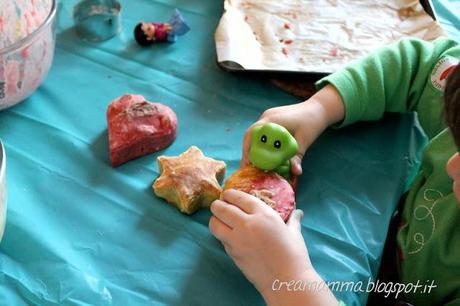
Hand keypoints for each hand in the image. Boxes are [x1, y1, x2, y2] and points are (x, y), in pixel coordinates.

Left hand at [209, 189, 338, 305]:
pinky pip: (221, 239)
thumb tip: (298, 212)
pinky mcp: (232, 253)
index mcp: (263, 214)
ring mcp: (237, 239)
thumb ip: (293, 220)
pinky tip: (229, 235)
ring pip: (214, 224)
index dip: (229, 194)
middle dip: (217, 205)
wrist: (286, 280)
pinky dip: (222, 235)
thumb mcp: (294, 232)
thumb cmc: (294, 255)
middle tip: (218, 206)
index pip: (238, 197)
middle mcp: (247, 224)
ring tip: (219, 220)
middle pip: (221, 208)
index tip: (226, 194)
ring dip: (214, 220)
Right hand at [241, 84, 344, 175]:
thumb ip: (297, 157)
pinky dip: (260, 144)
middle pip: (250, 135)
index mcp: (272, 119)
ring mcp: (268, 117)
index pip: (252, 134)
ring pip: (255, 134)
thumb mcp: (304, 141)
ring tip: (255, 164)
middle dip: (248, 152)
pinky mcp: (272, 120)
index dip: (247, 150)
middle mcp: (266, 117)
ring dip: (254, 148)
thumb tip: (295, 173)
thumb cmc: (312, 122)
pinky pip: (261, 133)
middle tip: (248, 168)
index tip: (247, 164)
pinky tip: (264, 155)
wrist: (319, 108)